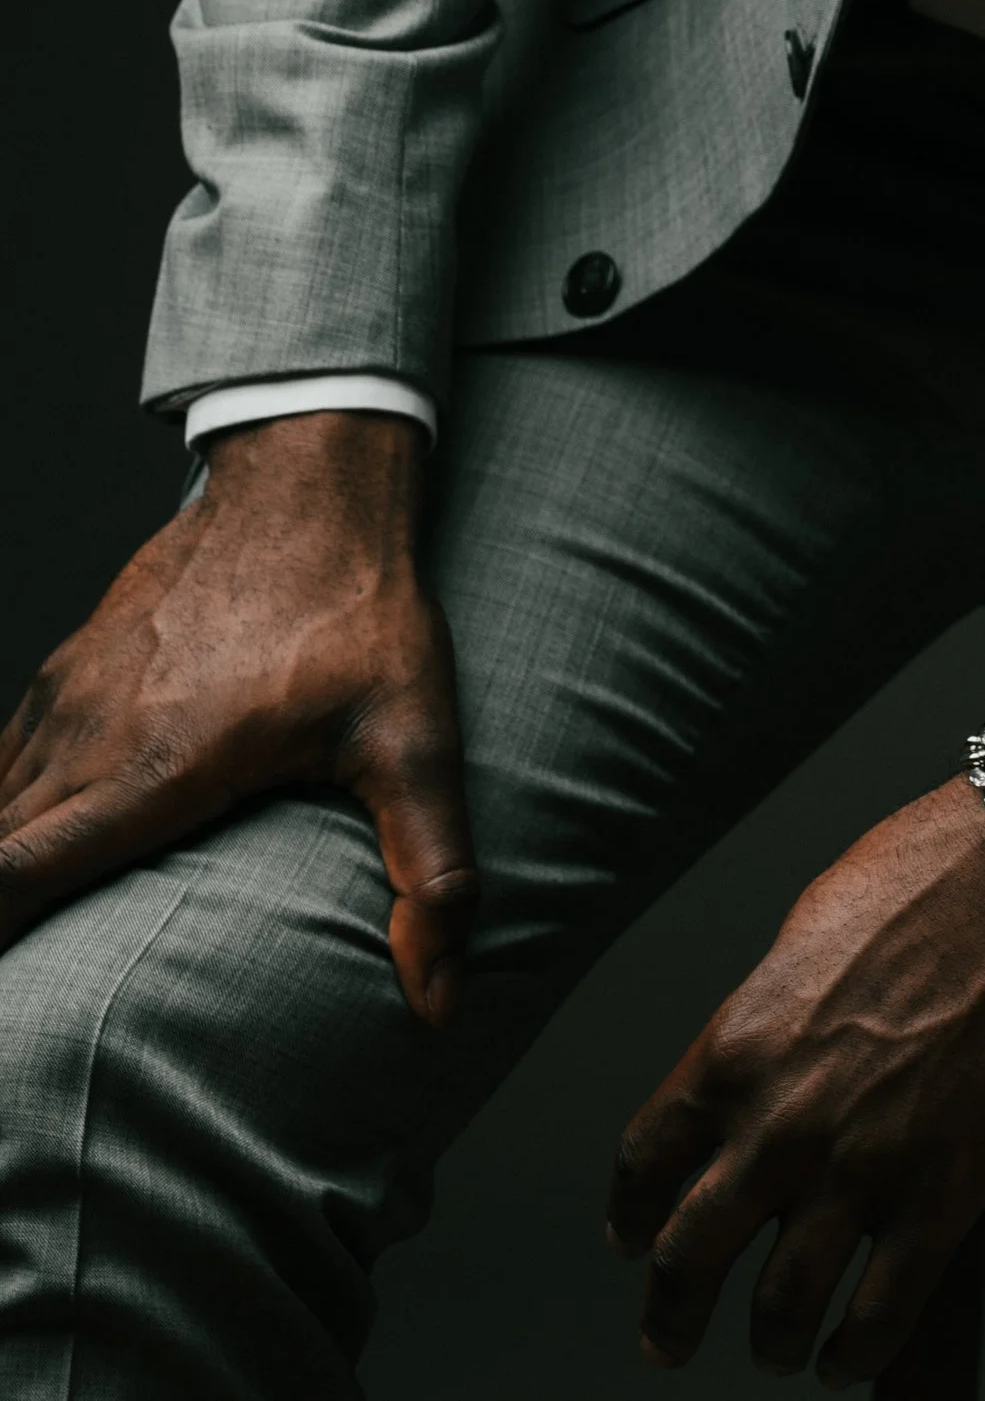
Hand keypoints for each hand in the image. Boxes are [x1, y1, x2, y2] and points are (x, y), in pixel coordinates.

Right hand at [0, 409, 474, 1023]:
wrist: (310, 481)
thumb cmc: (361, 610)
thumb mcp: (416, 739)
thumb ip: (432, 872)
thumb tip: (442, 1000)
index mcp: (151, 774)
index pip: (10, 876)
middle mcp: (87, 740)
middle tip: (21, 999)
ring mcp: (68, 697)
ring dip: (0, 868)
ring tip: (25, 928)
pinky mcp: (68, 667)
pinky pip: (3, 760)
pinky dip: (1, 815)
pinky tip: (25, 843)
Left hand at [607, 706, 984, 1381]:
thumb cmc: (933, 874)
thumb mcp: (810, 933)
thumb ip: (771, 1021)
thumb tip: (762, 1074)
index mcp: (738, 1045)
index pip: (646, 1161)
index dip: (632, 1215)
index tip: (636, 1237)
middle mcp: (781, 1120)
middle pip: (689, 1258)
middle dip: (672, 1314)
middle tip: (670, 1339)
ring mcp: (862, 1167)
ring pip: (780, 1307)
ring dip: (770, 1342)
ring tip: (777, 1351)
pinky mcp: (944, 1195)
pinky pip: (880, 1315)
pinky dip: (854, 1354)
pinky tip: (846, 1359)